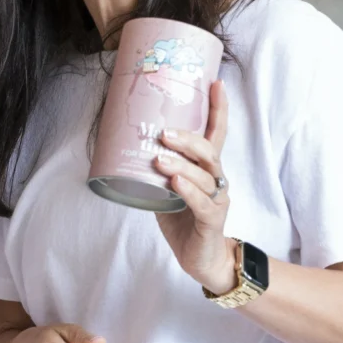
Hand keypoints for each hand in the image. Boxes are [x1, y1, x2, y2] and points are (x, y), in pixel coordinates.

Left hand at [154, 80, 236, 293]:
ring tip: (161, 159)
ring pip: (205, 175)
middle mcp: (217, 179)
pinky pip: (202, 203)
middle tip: (165, 132)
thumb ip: (153, 171)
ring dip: (182, 164)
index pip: (217, 133)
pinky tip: (175, 184)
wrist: (202, 259)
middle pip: (210, 151)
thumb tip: (123, 145)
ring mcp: (217, 199)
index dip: (218, 109)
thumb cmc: (183, 222)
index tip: (215, 83)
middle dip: (189, 139)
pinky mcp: (212, 220)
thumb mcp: (165, 190)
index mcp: (207, 169)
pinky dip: (188, 192)